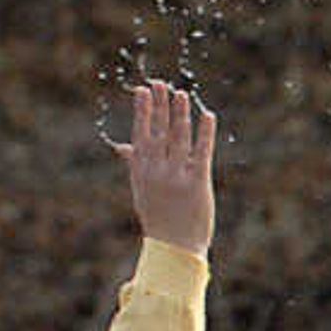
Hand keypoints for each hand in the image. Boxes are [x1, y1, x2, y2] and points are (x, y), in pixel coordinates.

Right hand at [114, 79, 215, 254]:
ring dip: (180, 114)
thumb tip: (122, 146)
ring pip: (178, 138)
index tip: (143, 91)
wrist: (174, 246)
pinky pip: (202, 152)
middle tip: (161, 83)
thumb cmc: (158, 218)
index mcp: (141, 170)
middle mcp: (157, 170)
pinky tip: (207, 116)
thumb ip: (135, 165)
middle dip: (159, 106)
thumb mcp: (141, 189)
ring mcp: (177, 175)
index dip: (142, 111)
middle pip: (158, 131)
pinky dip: (205, 132)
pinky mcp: (197, 183)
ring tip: (182, 94)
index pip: (141, 133)